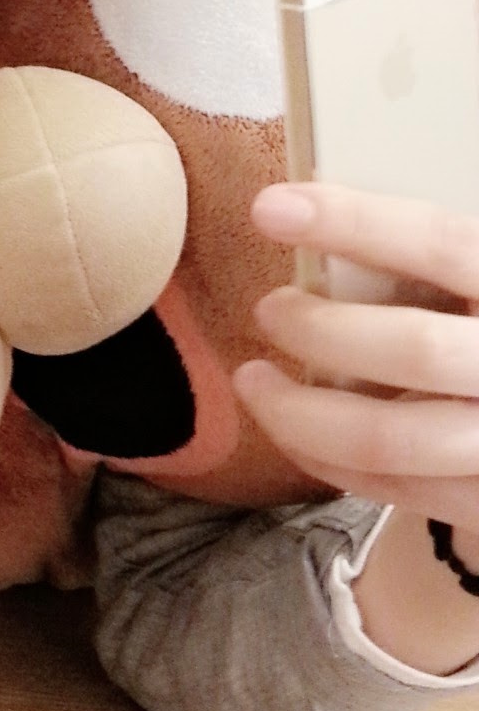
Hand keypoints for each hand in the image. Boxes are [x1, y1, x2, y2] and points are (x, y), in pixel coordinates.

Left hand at [234, 181, 478, 536]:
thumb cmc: (472, 325)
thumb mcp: (466, 281)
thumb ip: (420, 260)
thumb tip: (302, 211)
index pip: (440, 242)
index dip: (354, 221)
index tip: (270, 208)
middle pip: (414, 349)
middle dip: (321, 330)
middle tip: (268, 310)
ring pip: (386, 436)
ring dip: (299, 412)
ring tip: (254, 381)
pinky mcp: (478, 502)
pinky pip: (386, 487)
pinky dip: (322, 457)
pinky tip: (291, 429)